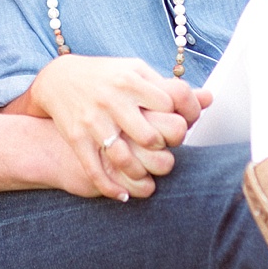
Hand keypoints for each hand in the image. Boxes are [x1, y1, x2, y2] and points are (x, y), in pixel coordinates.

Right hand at [26, 55, 209, 199]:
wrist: (58, 79)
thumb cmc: (107, 76)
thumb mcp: (137, 73)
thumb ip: (171, 87)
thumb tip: (209, 99)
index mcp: (132, 80)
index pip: (172, 104)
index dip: (186, 117)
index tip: (185, 124)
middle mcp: (113, 100)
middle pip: (152, 136)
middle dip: (164, 148)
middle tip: (164, 150)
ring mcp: (94, 120)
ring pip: (124, 159)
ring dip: (140, 173)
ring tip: (145, 175)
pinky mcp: (77, 138)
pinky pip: (96, 170)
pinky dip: (111, 188)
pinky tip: (123, 195)